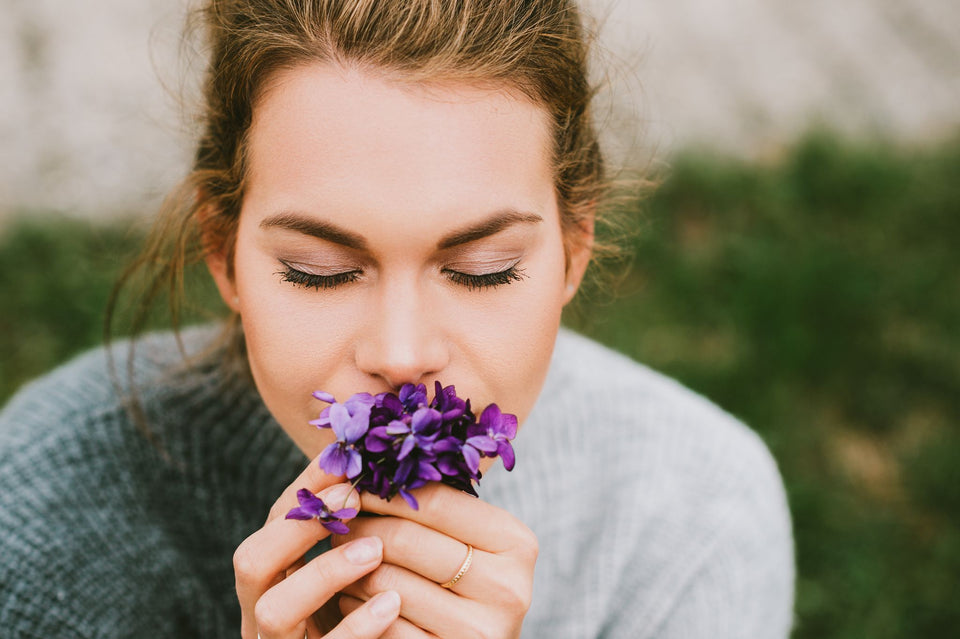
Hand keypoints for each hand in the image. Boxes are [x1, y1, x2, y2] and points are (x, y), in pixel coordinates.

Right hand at [234, 457, 401, 637]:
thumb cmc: (375, 621)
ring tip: (374, 550)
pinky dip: (353, 628)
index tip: (345, 458)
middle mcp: (265, 616)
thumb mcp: (360, 574)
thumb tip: (391, 464)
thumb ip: (363, 530)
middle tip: (351, 499)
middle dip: (299, 525)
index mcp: (276, 581)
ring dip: (323, 572)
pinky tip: (389, 606)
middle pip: (251, 562)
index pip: (273, 523)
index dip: (304, 489)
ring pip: (274, 610)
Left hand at [332, 483, 538, 637]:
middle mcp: (507, 587)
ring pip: (385, 582)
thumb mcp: (470, 539)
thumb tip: (372, 459)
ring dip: (350, 567)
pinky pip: (379, 624)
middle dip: (361, 526)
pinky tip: (352, 596)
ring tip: (341, 556)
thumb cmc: (465, 581)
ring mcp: (479, 630)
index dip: (386, 489)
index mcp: (516, 542)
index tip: (353, 481)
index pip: (436, 501)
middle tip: (337, 520)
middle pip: (406, 540)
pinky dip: (354, 607)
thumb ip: (438, 503)